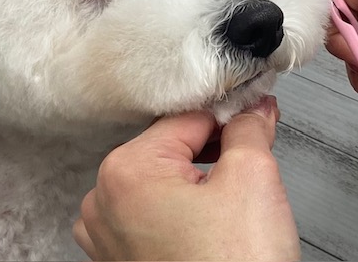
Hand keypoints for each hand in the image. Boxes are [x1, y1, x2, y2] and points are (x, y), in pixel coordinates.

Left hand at [73, 96, 299, 260]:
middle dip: (212, 150)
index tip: (254, 114)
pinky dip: (178, 210)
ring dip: (195, 179)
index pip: (186, 118)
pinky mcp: (120, 260)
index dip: (227, 115)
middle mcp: (103, 201)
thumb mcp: (252, 178)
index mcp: (125, 171)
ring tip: (230, 198)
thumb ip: (248, 129)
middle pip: (169, 149)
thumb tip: (252, 110)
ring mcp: (107, 236)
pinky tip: (207, 223)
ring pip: (160, 182)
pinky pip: (150, 215)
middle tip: (251, 154)